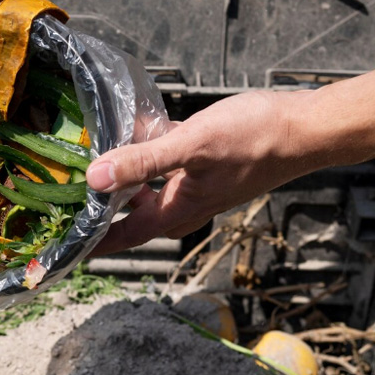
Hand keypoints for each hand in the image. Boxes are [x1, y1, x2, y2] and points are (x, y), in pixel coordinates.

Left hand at [86, 90, 317, 255]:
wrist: (307, 129)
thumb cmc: (257, 139)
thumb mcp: (192, 146)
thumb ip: (142, 162)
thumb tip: (95, 177)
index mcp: (178, 209)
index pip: (125, 235)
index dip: (96, 241)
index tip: (67, 248)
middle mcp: (186, 202)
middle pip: (134, 213)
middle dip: (104, 209)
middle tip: (71, 198)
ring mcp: (199, 182)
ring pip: (151, 186)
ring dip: (126, 177)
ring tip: (95, 159)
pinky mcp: (208, 161)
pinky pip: (170, 161)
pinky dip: (151, 150)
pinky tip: (139, 127)